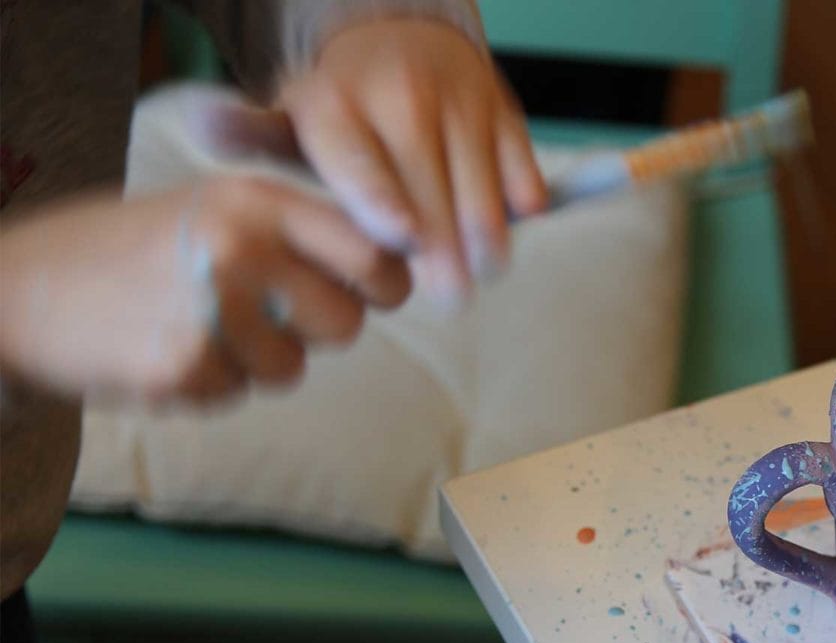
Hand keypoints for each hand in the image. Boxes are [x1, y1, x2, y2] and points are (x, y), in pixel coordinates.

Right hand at [0, 176, 409, 403]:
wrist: (21, 285)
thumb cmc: (136, 246)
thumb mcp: (218, 206)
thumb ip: (298, 231)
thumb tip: (396, 264)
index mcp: (256, 201)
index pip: (373, 254)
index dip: (385, 283)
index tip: (371, 291)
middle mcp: (241, 249)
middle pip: (345, 323)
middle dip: (316, 330)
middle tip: (266, 313)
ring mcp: (211, 310)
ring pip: (293, 367)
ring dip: (258, 360)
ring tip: (199, 323)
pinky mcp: (184, 367)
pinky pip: (236, 393)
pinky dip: (209, 382)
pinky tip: (165, 346)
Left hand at [276, 17, 546, 304]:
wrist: (405, 39)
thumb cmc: (349, 109)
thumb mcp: (294, 120)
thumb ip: (252, 136)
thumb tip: (202, 125)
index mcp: (336, 104)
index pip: (361, 163)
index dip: (385, 205)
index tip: (403, 244)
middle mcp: (401, 94)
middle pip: (431, 187)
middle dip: (446, 252)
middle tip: (452, 299)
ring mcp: (459, 100)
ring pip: (482, 187)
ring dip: (488, 242)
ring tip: (482, 273)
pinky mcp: (505, 110)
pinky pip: (521, 171)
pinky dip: (519, 208)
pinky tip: (501, 232)